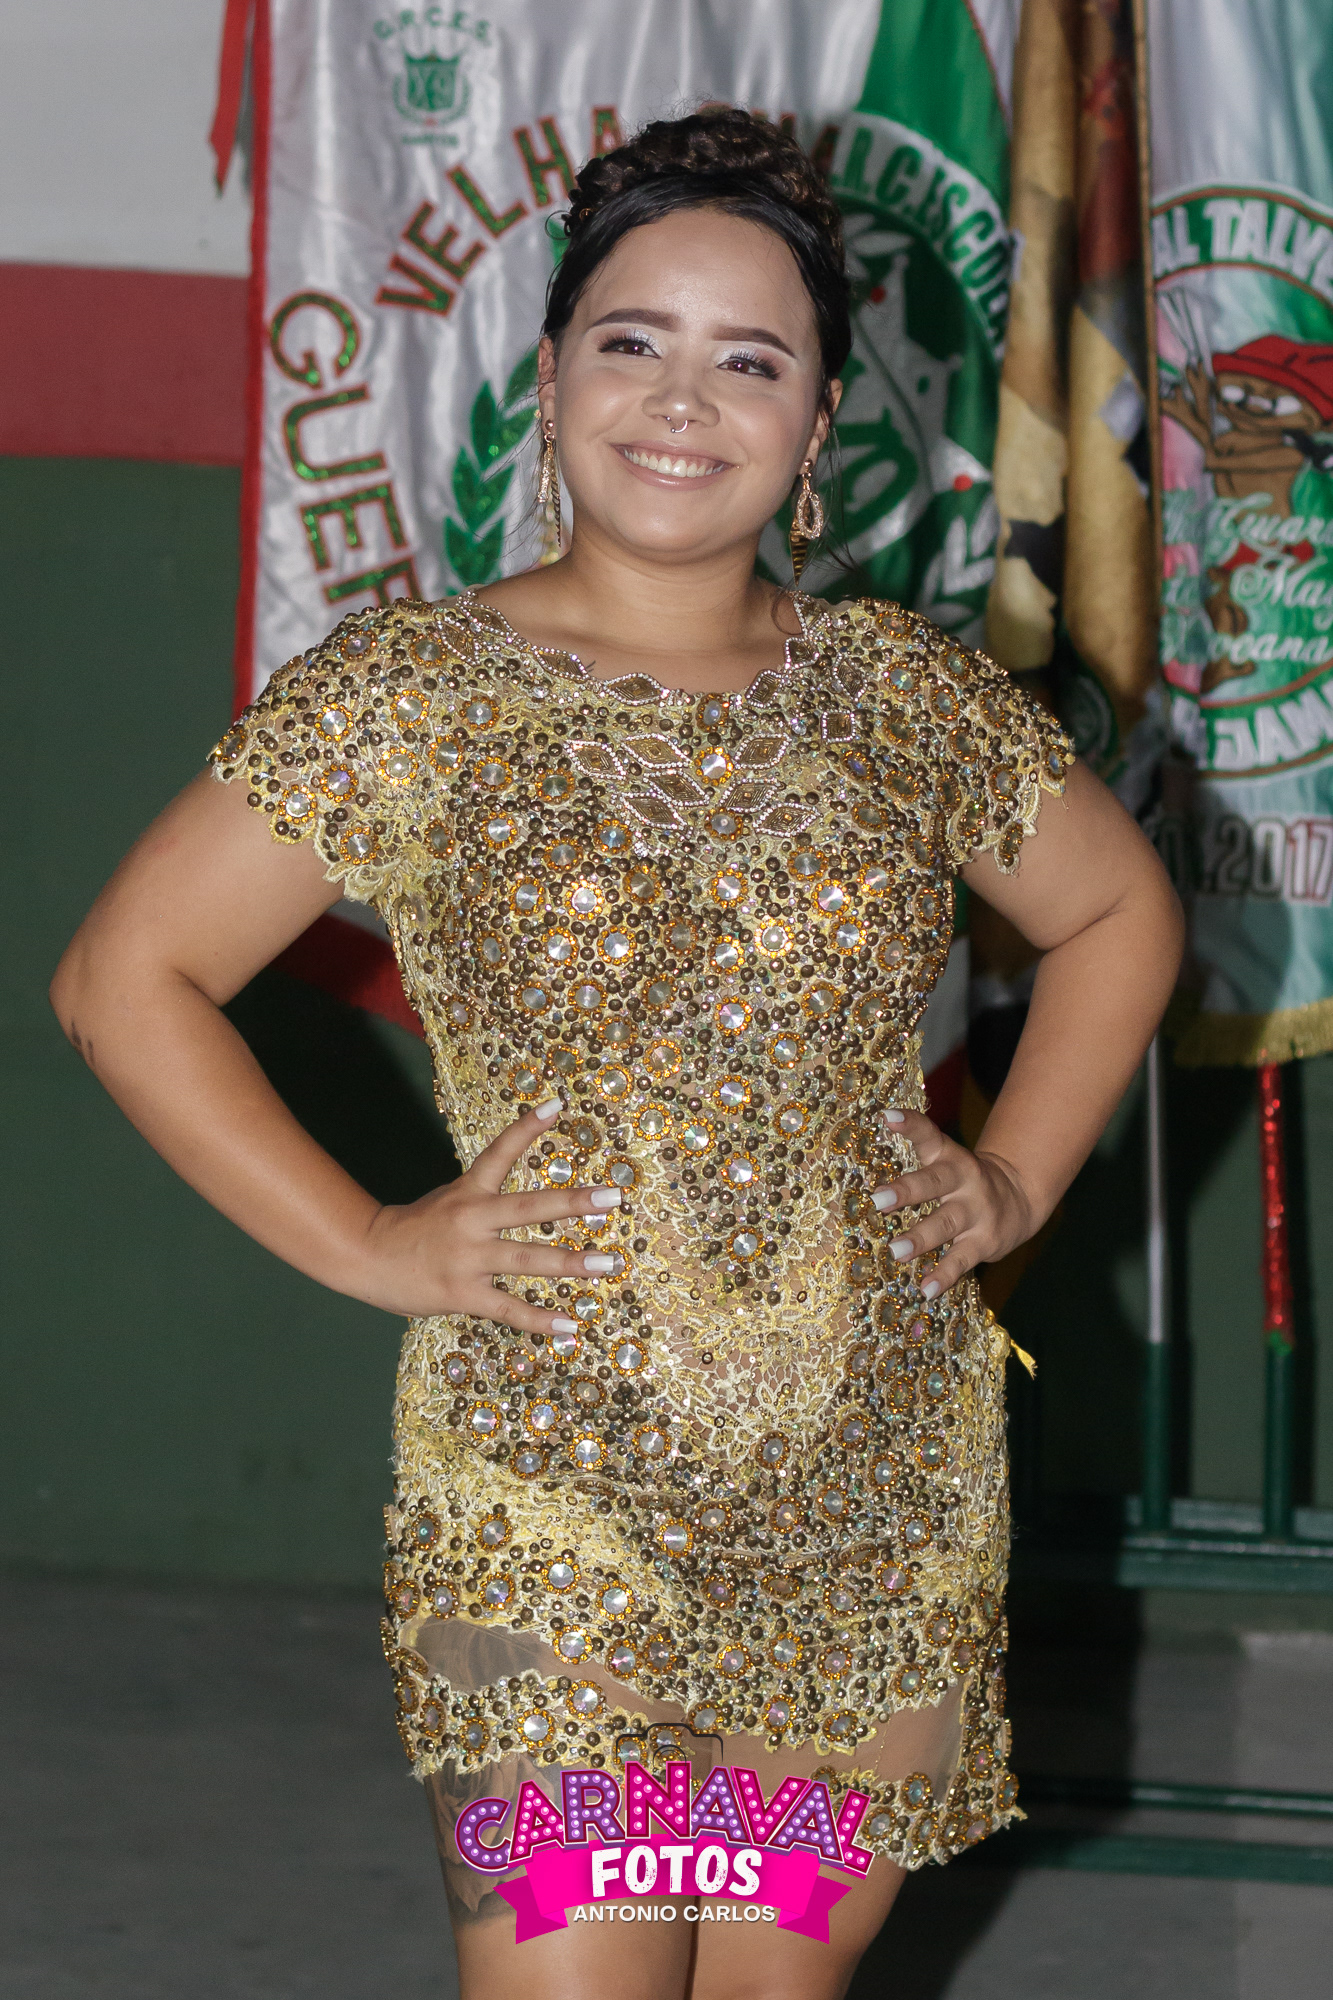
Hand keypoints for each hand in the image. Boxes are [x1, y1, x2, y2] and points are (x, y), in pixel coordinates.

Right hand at [357, 1098, 622, 1331]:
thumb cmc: (414, 1229)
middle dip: (573, 1202)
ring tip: (607, 1264)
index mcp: (468, 1193)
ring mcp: (469, 1259)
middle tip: (612, 1197)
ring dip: (570, 1263)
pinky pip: (508, 1309)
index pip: (500, 1152)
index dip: (527, 1128)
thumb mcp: (448, 1199)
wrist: (367, 1257)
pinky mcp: (464, 1294)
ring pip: (527, 1259)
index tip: (557, 1104)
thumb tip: (523, 1196)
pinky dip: (539, 1320)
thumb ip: (484, 1196)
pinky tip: (569, 1325)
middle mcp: (473, 1220)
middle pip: (529, 1208)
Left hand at [870, 1107, 1035, 1298]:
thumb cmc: (963, 1181)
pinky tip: (926, 1289)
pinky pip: (961, 1260)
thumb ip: (917, 1156)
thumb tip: (868, 1154)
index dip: (909, 1125)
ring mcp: (976, 1212)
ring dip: (920, 1238)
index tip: (886, 1116)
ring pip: (946, 1224)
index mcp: (949, 1157)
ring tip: (895, 1251)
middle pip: (935, 1183)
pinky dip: (944, 1275)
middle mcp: (964, 1180)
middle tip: (878, 1198)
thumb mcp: (946, 1161)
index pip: (928, 1136)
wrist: (1020, 1197)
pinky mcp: (985, 1242)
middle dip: (907, 1190)